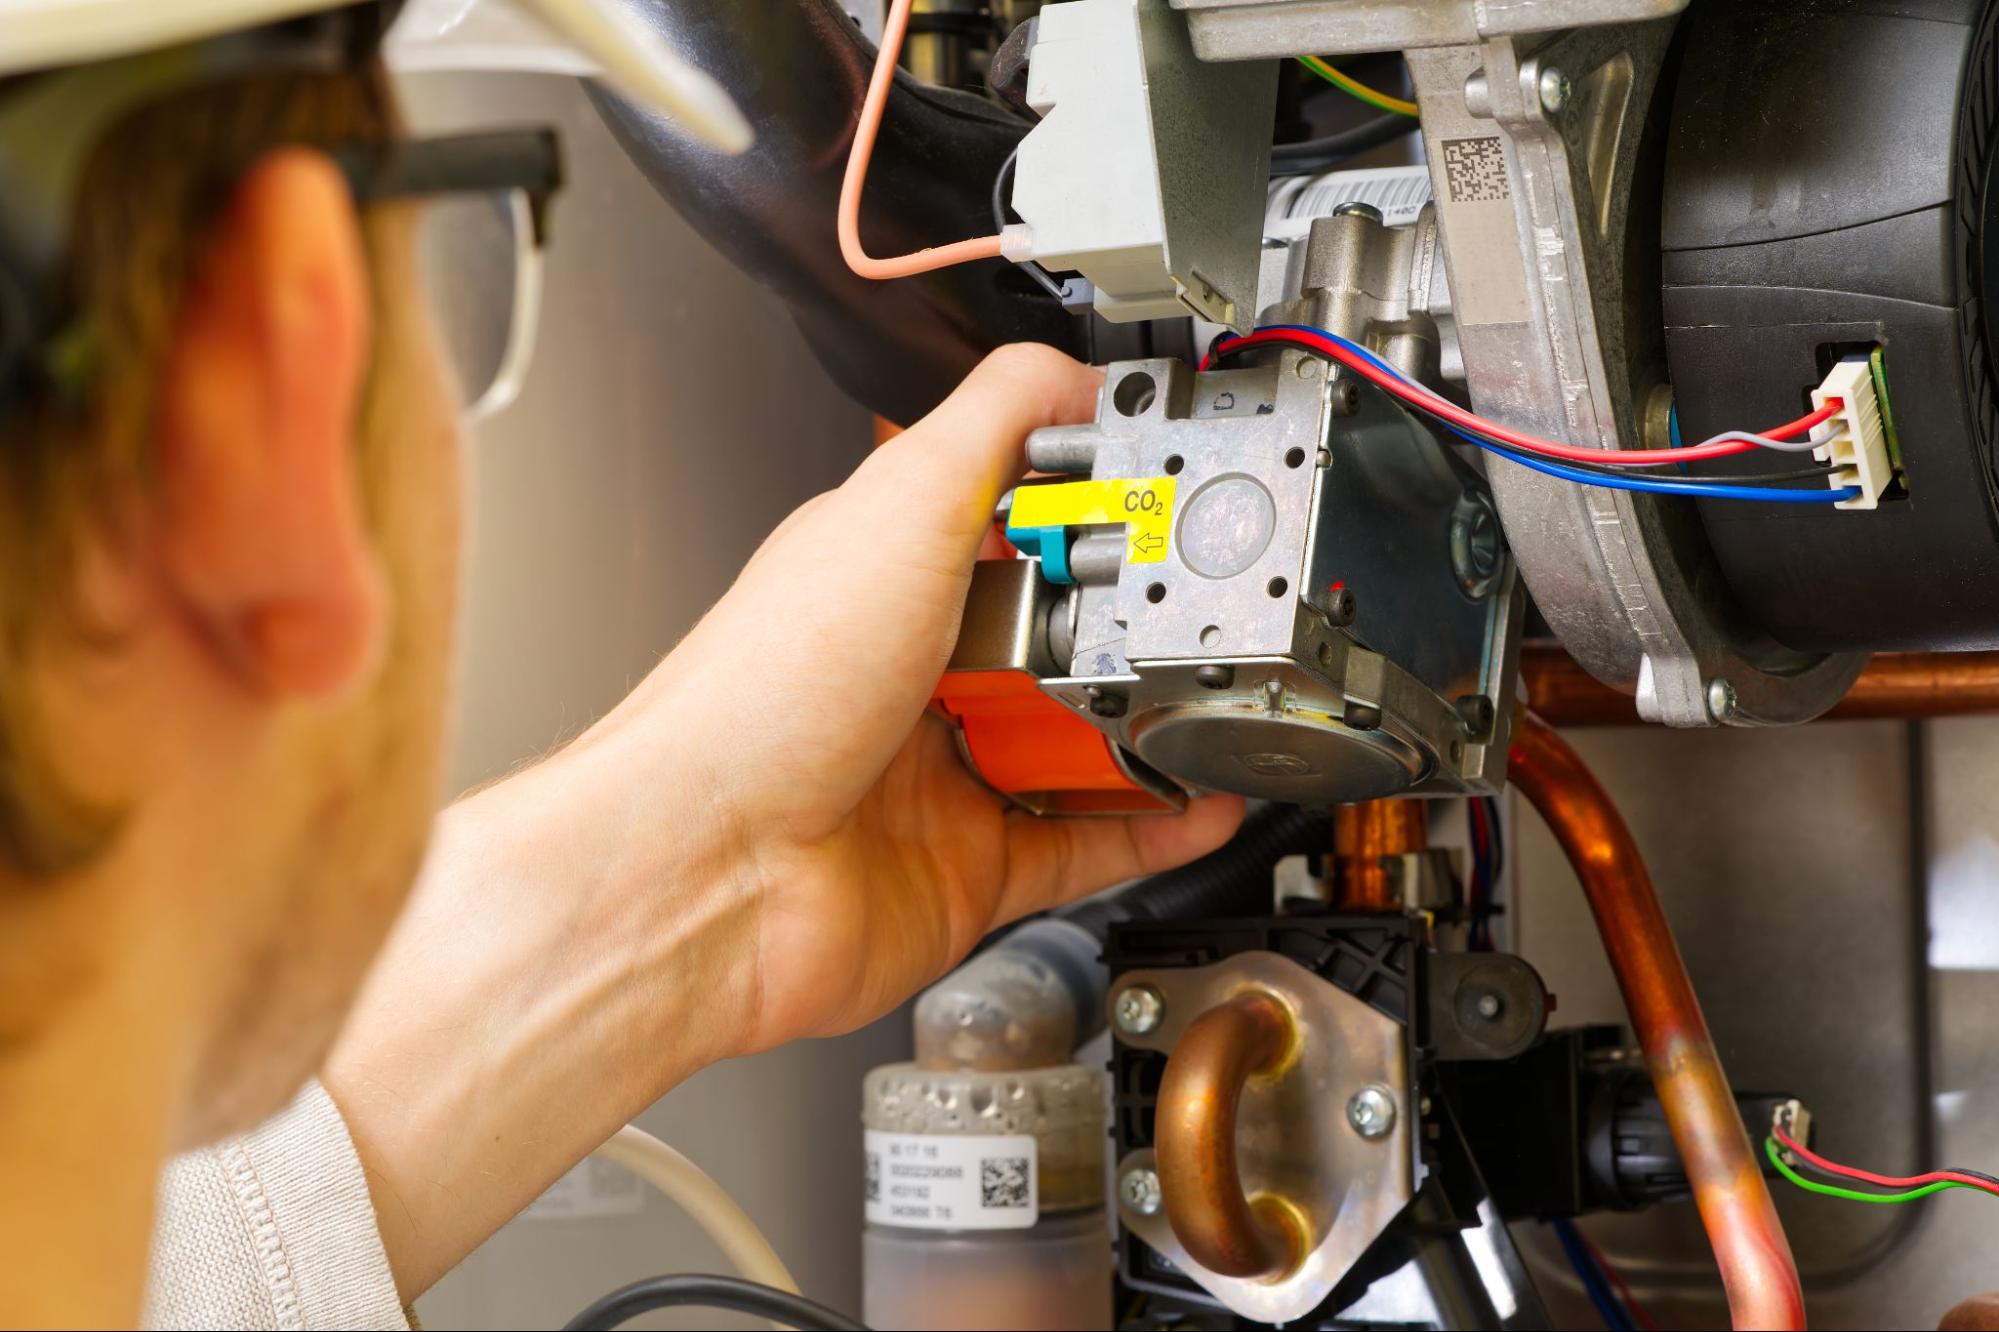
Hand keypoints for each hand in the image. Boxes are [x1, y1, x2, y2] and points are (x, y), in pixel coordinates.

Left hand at [325, 345, 1240, 1295]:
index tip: (1167, 505)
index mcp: (886, 569)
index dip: (1096, 509)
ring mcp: (942, 772)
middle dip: (1137, 624)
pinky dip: (1150, 826)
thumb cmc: (760, 698)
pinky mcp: (969, 866)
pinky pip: (1086, 841)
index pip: (1018, 517)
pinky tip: (1197, 799)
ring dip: (1155, 725)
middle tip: (1194, 613)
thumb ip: (992, 427)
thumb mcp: (896, 510)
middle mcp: (913, 669)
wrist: (709, 873)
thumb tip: (1071, 371)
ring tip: (1215, 700)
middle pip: (1064, 634)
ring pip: (1081, 741)